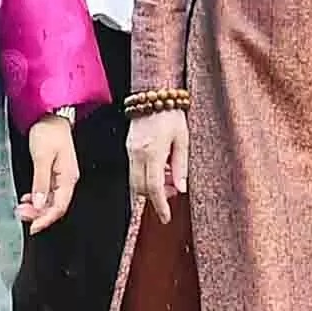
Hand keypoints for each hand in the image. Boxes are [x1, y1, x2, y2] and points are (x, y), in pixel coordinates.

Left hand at [21, 115, 79, 230]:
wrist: (51, 115)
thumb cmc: (49, 132)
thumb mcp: (42, 157)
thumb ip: (40, 181)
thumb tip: (39, 203)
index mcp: (68, 178)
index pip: (59, 207)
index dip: (46, 219)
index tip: (33, 227)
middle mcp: (67, 180)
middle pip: (55, 206)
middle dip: (38, 214)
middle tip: (21, 214)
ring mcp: (61, 177)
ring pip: (50, 200)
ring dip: (36, 207)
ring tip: (21, 208)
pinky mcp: (54, 172)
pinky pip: (47, 192)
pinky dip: (37, 198)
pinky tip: (28, 198)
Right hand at [127, 105, 190, 223]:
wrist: (153, 93)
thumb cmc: (171, 114)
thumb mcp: (183, 139)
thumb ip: (181, 166)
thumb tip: (180, 188)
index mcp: (153, 152)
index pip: (153, 187)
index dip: (160, 205)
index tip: (166, 217)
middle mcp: (137, 153)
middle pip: (140, 188)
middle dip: (155, 197)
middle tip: (172, 194)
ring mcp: (130, 150)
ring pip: (135, 180)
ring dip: (150, 187)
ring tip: (168, 177)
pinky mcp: (128, 147)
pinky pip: (134, 170)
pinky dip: (145, 176)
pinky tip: (160, 167)